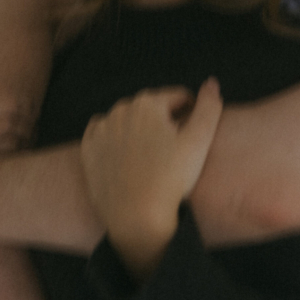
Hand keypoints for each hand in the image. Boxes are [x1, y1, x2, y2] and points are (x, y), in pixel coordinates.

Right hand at [0, 55, 34, 177]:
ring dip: (23, 134)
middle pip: (6, 113)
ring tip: (30, 134)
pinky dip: (12, 150)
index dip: (22, 99)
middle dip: (27, 117)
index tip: (31, 103)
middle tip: (35, 120)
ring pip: (4, 133)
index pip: (0, 94)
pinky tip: (18, 148)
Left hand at [81, 79, 222, 277]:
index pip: (178, 98)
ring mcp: (101, 128)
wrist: (135, 217)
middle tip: (173, 154)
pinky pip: (105, 136)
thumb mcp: (199, 141)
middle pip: (153, 109)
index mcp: (148, 102)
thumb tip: (211, 83)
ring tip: (152, 160)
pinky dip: (117, 142)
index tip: (192, 139)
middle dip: (165, 123)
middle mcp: (120, 109)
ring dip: (141, 132)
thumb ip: (209, 107)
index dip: (191, 116)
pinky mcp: (88, 148)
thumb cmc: (171, 180)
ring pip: (129, 122)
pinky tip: (128, 160)